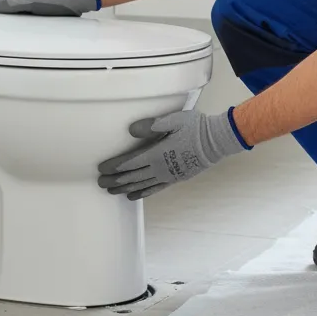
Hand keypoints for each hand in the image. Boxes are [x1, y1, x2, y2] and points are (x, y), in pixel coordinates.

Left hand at [98, 109, 249, 200]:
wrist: (216, 142)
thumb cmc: (195, 128)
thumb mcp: (174, 120)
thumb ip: (152, 126)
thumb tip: (131, 130)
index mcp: (156, 154)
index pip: (129, 162)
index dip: (114, 166)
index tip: (101, 169)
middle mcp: (159, 168)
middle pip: (132, 176)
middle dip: (115, 180)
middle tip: (100, 182)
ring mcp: (167, 176)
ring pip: (141, 185)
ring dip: (124, 188)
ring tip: (111, 191)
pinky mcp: (174, 179)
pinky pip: (154, 189)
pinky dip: (142, 193)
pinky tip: (133, 195)